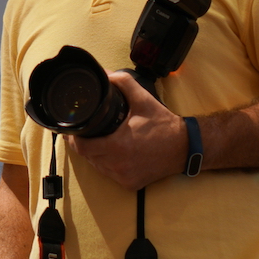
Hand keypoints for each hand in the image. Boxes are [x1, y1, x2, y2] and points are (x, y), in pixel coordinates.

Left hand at [68, 70, 186, 190]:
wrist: (183, 147)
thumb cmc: (163, 125)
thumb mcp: (143, 100)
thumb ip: (123, 83)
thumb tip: (106, 74)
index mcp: (118, 146)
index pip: (82, 147)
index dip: (74, 138)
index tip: (74, 130)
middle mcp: (118, 164)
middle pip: (87, 157)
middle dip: (83, 144)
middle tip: (84, 133)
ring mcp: (124, 177)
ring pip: (98, 167)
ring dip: (94, 155)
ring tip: (97, 141)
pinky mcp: (130, 184)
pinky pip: (110, 175)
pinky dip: (108, 165)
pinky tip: (112, 154)